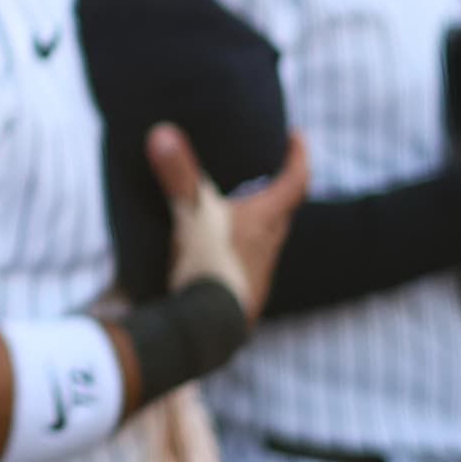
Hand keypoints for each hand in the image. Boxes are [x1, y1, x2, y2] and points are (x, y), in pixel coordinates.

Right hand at [153, 127, 310, 317]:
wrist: (209, 329)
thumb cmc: (208, 268)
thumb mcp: (191, 216)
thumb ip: (178, 176)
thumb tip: (162, 132)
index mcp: (264, 220)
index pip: (295, 181)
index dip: (298, 156)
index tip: (296, 136)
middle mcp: (269, 246)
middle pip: (283, 211)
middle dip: (279, 189)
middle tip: (267, 170)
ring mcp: (258, 274)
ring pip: (267, 240)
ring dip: (259, 222)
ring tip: (240, 209)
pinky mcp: (244, 295)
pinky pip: (249, 264)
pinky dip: (240, 250)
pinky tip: (218, 254)